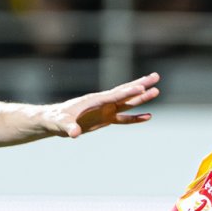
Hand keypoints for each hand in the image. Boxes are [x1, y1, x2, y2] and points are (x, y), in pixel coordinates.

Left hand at [42, 72, 160, 137]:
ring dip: (142, 97)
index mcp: (94, 101)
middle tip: (156, 77)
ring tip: (157, 90)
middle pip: (125, 92)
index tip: (141, 87)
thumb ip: (68, 128)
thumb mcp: (61, 124)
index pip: (114, 95)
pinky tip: (148, 116)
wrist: (54, 121)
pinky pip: (124, 118)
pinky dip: (136, 118)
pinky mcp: (105, 118)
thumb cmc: (55, 120)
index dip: (127, 92)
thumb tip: (74, 134)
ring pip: (128, 102)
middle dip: (140, 85)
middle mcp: (102, 102)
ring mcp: (105, 110)